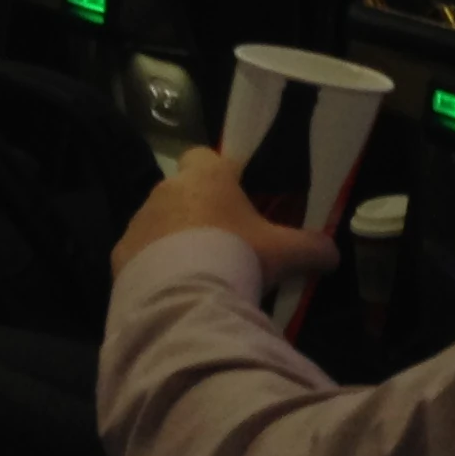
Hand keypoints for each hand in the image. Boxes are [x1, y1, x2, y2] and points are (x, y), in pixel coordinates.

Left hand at [113, 145, 341, 290]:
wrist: (183, 300)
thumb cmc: (236, 256)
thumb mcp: (284, 252)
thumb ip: (312, 248)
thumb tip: (334, 255)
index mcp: (206, 176)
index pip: (204, 155)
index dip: (218, 173)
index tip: (235, 198)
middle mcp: (167, 189)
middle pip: (181, 189)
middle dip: (197, 210)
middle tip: (221, 241)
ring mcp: (139, 221)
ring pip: (158, 221)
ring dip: (172, 237)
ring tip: (195, 271)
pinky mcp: (119, 254)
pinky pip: (138, 253)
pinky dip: (151, 265)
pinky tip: (171, 289)